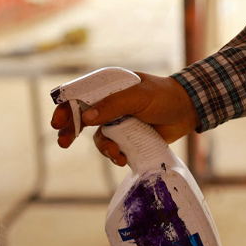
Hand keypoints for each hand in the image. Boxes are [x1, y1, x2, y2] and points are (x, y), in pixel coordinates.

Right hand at [50, 72, 199, 165]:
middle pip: (81, 118)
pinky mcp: (125, 137)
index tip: (57, 122)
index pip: (79, 95)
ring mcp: (116, 121)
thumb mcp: (138, 96)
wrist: (188, 111)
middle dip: (71, 131)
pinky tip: (123, 158)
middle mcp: (107, 104)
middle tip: (63, 142)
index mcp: (107, 87)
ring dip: (103, 148)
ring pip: (97, 137)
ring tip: (116, 154)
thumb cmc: (164, 96)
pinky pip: (112, 148)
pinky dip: (114, 155)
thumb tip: (86, 118)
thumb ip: (112, 105)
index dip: (65, 108)